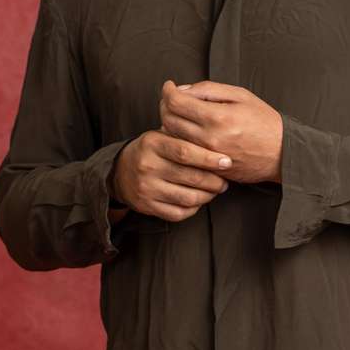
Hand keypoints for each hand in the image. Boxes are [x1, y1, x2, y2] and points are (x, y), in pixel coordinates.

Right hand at [109, 129, 233, 222]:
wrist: (121, 172)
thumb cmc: (153, 152)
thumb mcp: (163, 137)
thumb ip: (185, 138)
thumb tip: (220, 142)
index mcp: (152, 143)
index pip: (185, 152)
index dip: (209, 159)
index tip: (227, 162)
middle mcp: (147, 166)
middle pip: (190, 177)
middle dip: (214, 181)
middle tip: (225, 181)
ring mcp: (146, 188)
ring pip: (188, 198)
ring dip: (208, 196)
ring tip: (215, 190)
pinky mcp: (147, 206)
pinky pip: (179, 213)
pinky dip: (194, 208)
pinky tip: (199, 200)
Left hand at [158, 79, 282, 184]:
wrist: (282, 154)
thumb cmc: (264, 122)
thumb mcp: (240, 96)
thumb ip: (209, 90)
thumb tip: (182, 90)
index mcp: (217, 117)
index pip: (176, 102)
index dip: (167, 91)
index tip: (169, 86)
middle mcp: (209, 139)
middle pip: (169, 120)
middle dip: (165, 105)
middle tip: (172, 99)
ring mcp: (208, 156)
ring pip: (173, 138)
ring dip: (170, 123)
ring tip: (180, 115)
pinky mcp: (209, 168)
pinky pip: (184, 153)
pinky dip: (180, 141)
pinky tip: (188, 132)